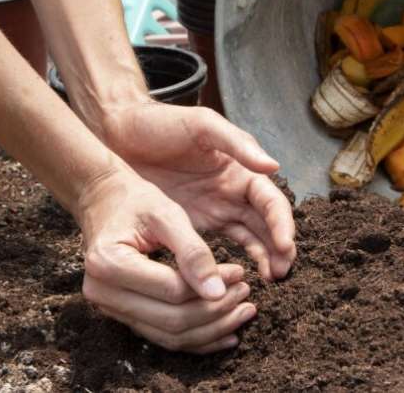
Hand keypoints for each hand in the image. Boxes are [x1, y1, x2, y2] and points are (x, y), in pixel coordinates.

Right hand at [76, 170, 255, 353]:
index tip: (241, 273)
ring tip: (243, 312)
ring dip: (211, 329)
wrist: (104, 202)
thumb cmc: (135, 201)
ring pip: (170, 336)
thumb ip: (193, 251)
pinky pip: (163, 337)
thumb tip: (218, 293)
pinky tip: (226, 333)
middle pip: (172, 320)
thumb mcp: (166, 214)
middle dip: (216, 312)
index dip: (212, 286)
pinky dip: (197, 339)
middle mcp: (102, 293)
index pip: (172, 290)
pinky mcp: (123, 315)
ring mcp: (110, 308)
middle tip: (246, 293)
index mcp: (109, 263)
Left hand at [99, 103, 296, 280]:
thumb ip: (237, 144)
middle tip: (281, 272)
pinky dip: (234, 262)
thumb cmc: (161, 123)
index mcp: (241, 169)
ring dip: (263, 258)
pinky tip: (239, 279)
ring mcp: (215, 210)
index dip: (281, 223)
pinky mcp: (194, 225)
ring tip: (270, 280)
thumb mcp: (201, 125)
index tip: (285, 246)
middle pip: (267, 225)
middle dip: (279, 248)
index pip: (271, 201)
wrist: (118, 133)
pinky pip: (221, 247)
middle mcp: (234, 192)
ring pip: (250, 239)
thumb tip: (274, 166)